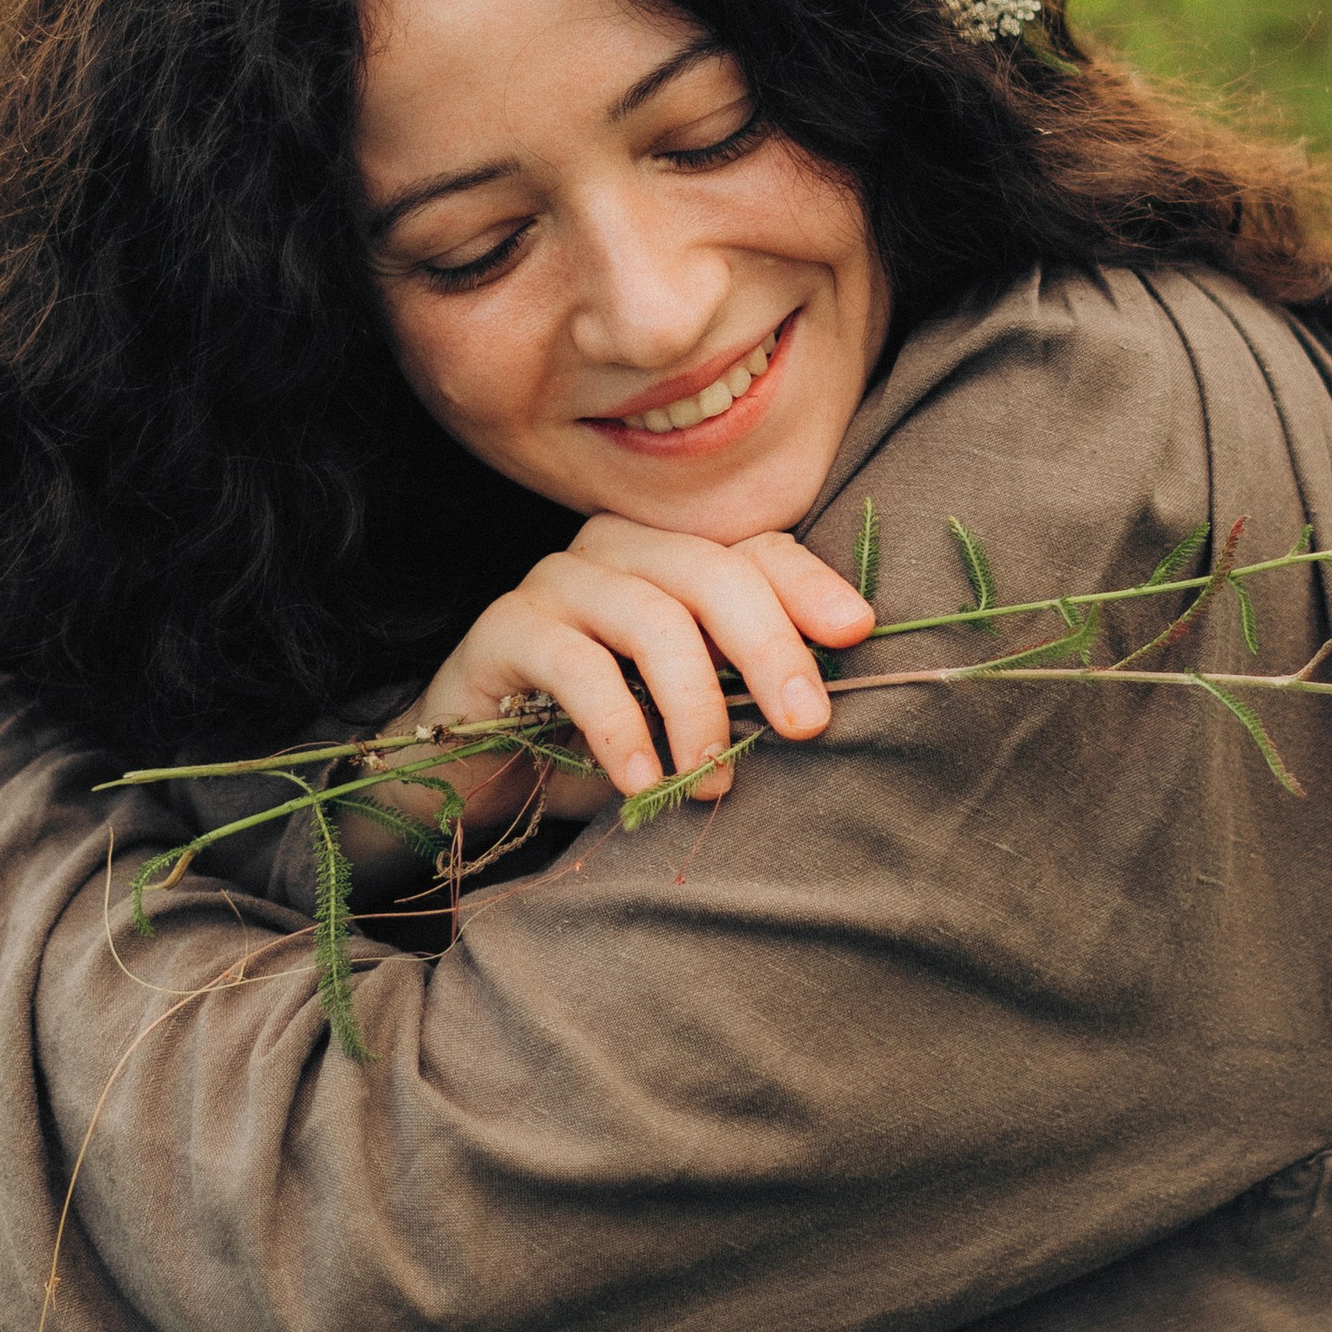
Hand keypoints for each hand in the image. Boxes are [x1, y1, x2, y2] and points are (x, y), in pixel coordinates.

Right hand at [388, 517, 877, 843]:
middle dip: (770, 648)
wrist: (475, 775)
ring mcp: (554, 582)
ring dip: (696, 704)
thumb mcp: (684, 719)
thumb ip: (741, 695)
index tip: (856, 635)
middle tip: (805, 725)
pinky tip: (644, 780)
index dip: (809, 586)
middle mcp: (615, 552)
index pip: (754, 551)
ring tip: (713, 780)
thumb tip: (822, 709)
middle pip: (711, 573)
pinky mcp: (501, 629)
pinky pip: (574, 663)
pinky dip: (620, 726)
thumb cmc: (595, 744)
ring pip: (650, 615)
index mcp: (671, 560)